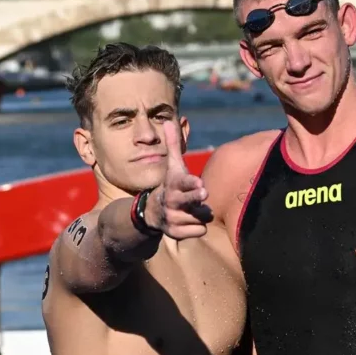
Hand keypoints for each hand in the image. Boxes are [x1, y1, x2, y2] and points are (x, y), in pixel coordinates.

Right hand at [144, 121, 212, 239]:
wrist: (152, 212)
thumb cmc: (171, 184)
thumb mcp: (172, 166)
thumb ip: (174, 145)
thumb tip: (170, 120)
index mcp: (174, 184)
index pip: (183, 182)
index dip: (191, 183)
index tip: (200, 182)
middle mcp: (172, 201)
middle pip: (190, 200)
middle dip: (196, 196)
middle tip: (203, 192)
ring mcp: (173, 218)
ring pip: (200, 217)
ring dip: (201, 214)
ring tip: (192, 209)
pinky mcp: (176, 233)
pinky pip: (199, 231)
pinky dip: (198, 228)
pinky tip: (189, 222)